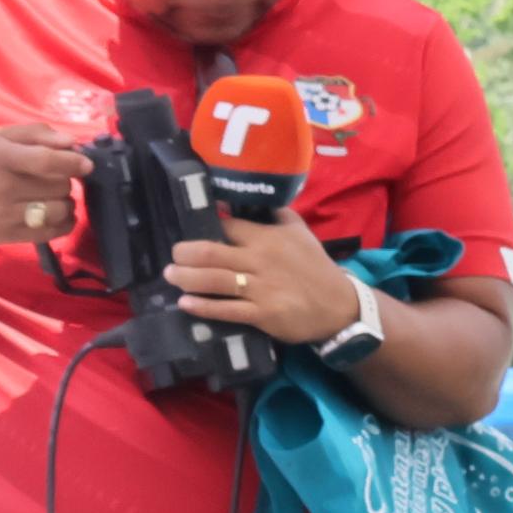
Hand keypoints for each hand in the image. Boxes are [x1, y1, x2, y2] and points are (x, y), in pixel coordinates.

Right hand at [0, 123, 88, 249]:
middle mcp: (0, 185)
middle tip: (55, 177)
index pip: (46, 161)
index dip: (73, 162)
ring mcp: (4, 213)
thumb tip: (71, 142)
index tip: (85, 164)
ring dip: (66, 201)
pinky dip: (64, 222)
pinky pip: (53, 231)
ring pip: (60, 208)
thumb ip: (31, 134)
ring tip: (54, 195)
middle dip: (65, 180)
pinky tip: (56, 214)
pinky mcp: (8, 235)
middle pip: (58, 185)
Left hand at [168, 212, 361, 345]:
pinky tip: (185, 303)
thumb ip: (276, 214)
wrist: (341, 307)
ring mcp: (260, 289)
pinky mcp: (263, 314)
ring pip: (211, 280)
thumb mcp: (301, 233)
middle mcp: (260, 260)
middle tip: (175, 256)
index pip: (226, 226)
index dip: (204, 226)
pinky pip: (226, 310)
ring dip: (184, 277)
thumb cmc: (316, 268)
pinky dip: (202, 307)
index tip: (189, 228)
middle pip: (208, 252)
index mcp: (267, 238)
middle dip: (183, 253)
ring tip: (171, 275)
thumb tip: (252, 198)